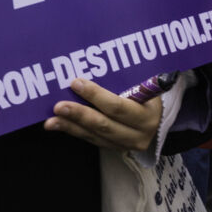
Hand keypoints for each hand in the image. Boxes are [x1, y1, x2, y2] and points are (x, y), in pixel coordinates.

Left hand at [44, 78, 162, 150]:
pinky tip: (60, 125)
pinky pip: (93, 140)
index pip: (117, 106)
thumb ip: (127, 79)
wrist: (160, 119)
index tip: (76, 83)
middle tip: (58, 106)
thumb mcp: (147, 86)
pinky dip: (75, 132)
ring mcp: (126, 145)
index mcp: (147, 115)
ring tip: (51, 120)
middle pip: (104, 124)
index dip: (95, 95)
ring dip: (71, 127)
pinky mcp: (115, 149)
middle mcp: (138, 134)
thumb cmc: (151, 95)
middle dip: (79, 114)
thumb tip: (95, 62)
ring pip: (95, 136)